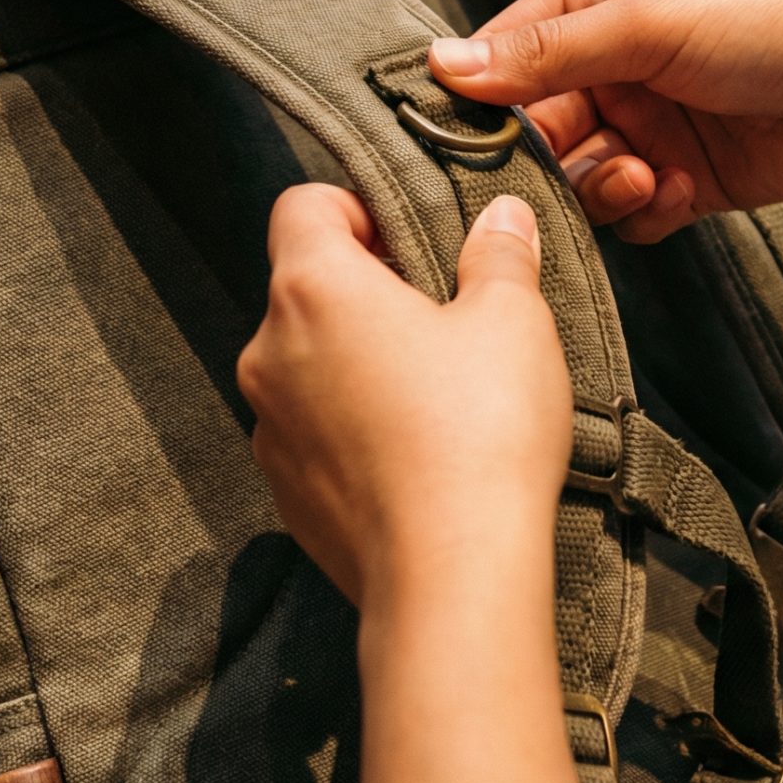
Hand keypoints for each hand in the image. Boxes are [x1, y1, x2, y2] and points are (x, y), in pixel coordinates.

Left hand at [237, 187, 570, 612]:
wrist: (450, 577)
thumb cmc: (479, 432)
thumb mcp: (513, 321)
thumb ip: (500, 256)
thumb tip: (502, 216)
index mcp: (312, 288)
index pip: (302, 205)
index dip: (357, 205)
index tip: (411, 236)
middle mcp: (268, 351)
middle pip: (305, 287)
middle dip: (368, 289)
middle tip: (443, 314)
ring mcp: (268, 427)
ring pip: (307, 364)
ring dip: (358, 362)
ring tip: (437, 393)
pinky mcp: (284, 492)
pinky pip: (313, 434)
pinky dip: (353, 428)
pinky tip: (416, 454)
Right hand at [430, 0, 782, 241]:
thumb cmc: (772, 18)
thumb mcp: (649, 23)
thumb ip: (545, 53)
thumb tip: (440, 64)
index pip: (506, 50)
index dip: (480, 96)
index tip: (456, 137)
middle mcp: (615, 61)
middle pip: (534, 126)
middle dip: (544, 156)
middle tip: (569, 166)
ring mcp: (651, 122)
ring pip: (577, 176)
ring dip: (600, 186)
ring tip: (644, 176)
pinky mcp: (685, 179)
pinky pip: (628, 211)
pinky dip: (643, 210)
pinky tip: (681, 191)